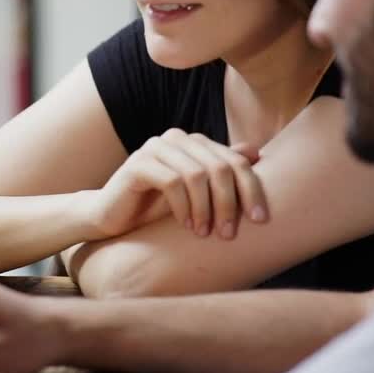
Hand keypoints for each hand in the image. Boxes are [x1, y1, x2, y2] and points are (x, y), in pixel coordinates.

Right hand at [83, 129, 268, 239]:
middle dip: (229, 203)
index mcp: (194, 143)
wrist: (111, 218)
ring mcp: (155, 148)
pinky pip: (171, 182)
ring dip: (205, 208)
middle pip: (220, 167)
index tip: (262, 220)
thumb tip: (257, 151)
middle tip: (229, 234)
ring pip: (197, 175)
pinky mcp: (138, 164)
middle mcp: (176, 139)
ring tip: (205, 233)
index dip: (252, 189)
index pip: (236, 161)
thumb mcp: (197, 196)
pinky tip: (185, 225)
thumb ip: (222, 173)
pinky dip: (183, 207)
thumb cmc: (156, 208)